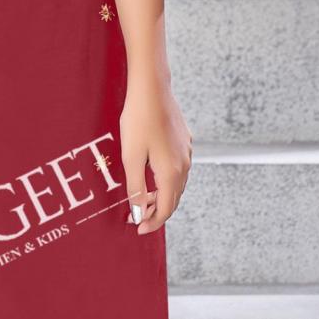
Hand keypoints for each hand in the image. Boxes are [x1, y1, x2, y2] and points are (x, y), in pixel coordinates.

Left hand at [119, 78, 192, 231]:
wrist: (152, 89)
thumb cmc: (138, 121)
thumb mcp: (131, 157)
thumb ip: (135, 187)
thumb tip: (138, 212)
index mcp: (171, 172)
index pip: (166, 208)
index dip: (152, 222)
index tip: (138, 229)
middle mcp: (184, 165)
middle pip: (173, 199)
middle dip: (156, 211)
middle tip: (137, 216)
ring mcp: (187, 152)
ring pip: (176, 184)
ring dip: (161, 195)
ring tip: (142, 197)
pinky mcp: (184, 141)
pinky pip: (178, 170)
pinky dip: (165, 180)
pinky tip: (151, 175)